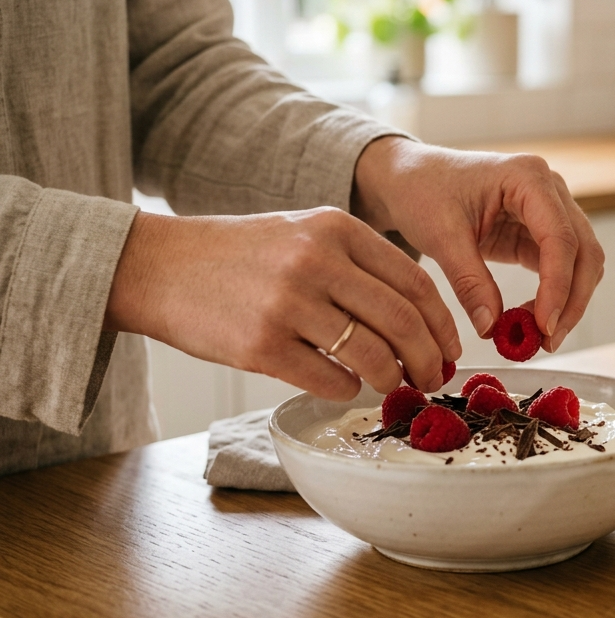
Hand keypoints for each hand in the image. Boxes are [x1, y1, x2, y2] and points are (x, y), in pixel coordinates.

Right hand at [104, 208, 460, 396]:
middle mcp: (318, 260)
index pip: (415, 281)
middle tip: (434, 380)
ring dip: (391, 380)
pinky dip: (347, 389)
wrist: (160, 266)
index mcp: (337, 228)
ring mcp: (289, 303)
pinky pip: (329, 378)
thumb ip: (357, 265)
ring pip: (372, 354)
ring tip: (390, 387)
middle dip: (429, 359)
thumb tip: (417, 321)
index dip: (442, 324)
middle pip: (403, 321)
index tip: (452, 349)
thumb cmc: (241, 256)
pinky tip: (345, 386)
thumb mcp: (303, 234)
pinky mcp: (261, 344)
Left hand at [352, 137, 604, 351]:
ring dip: (568, 302)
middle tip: (547, 341)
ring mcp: (550, 210)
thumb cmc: (424, 191)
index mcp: (528, 177)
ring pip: (581, 262)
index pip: (560, 238)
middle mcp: (549, 190)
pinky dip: (554, 297)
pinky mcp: (540, 232)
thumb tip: (491, 327)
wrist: (412, 179)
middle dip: (571, 300)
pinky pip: (561, 268)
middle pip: (584, 251)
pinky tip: (531, 320)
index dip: (558, 286)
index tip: (544, 326)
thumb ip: (469, 282)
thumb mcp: (441, 235)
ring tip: (538, 337)